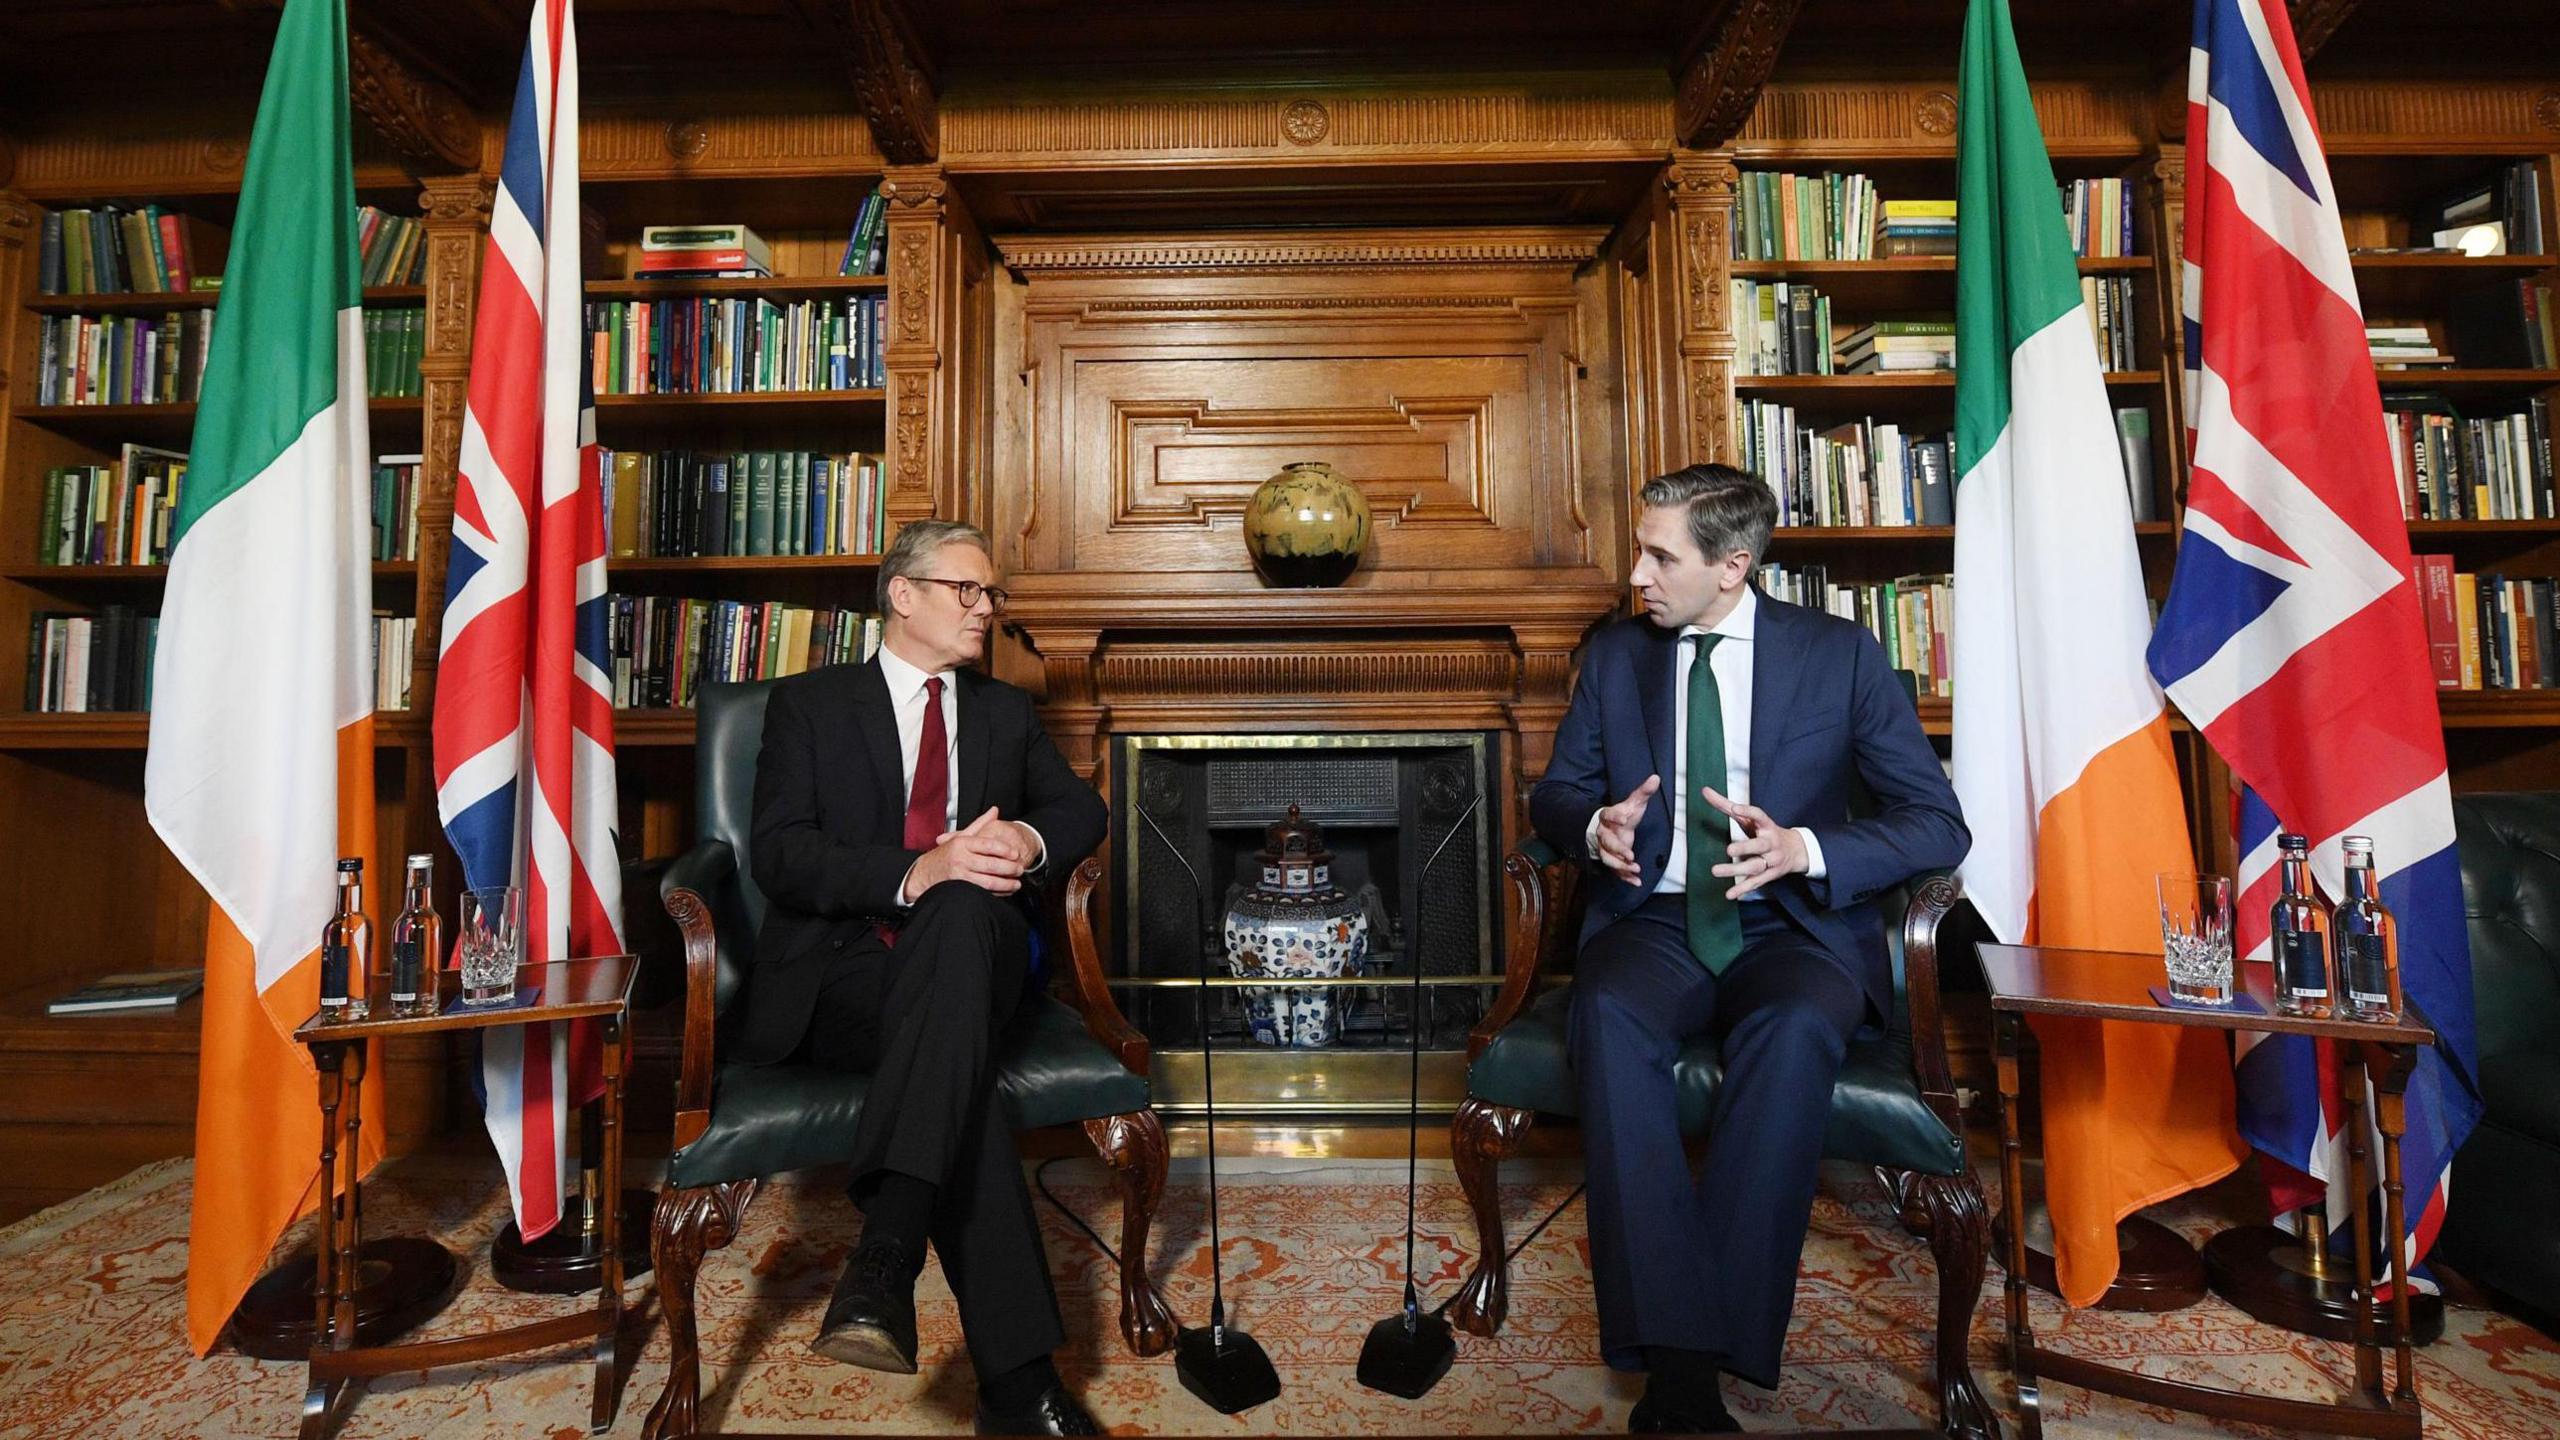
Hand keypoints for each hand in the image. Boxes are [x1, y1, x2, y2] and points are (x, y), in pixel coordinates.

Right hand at [906, 807, 1027, 896]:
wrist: (924, 873)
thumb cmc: (945, 854)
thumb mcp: (960, 837)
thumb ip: (980, 824)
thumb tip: (995, 811)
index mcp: (962, 843)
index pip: (988, 845)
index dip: (1005, 850)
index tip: (1016, 853)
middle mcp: (960, 859)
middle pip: (991, 865)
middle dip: (1009, 868)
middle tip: (1020, 869)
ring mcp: (960, 875)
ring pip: (988, 881)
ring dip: (1005, 883)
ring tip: (1017, 883)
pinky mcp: (960, 889)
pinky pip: (982, 891)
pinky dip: (996, 893)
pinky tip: (1005, 890)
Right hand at [1593, 775, 1660, 886]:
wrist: (1609, 829)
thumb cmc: (1624, 815)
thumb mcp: (1634, 803)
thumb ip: (1643, 792)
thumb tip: (1656, 777)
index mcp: (1607, 817)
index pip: (1608, 815)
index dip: (1615, 816)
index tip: (1624, 818)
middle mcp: (1604, 834)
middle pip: (1607, 842)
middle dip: (1618, 849)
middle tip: (1630, 855)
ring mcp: (1606, 849)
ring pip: (1608, 858)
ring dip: (1620, 865)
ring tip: (1635, 868)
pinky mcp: (1612, 860)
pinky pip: (1616, 871)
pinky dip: (1626, 877)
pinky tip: (1637, 882)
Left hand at [1700, 786, 1805, 898]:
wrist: (1796, 851)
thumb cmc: (1765, 832)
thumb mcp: (1749, 818)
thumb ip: (1726, 805)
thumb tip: (1704, 790)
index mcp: (1766, 826)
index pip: (1759, 815)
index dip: (1748, 811)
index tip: (1734, 808)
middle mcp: (1771, 843)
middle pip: (1759, 846)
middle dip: (1745, 847)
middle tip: (1729, 849)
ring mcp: (1771, 860)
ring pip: (1755, 866)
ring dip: (1735, 870)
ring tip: (1715, 871)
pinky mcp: (1770, 875)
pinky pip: (1755, 882)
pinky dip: (1742, 889)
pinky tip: (1729, 894)